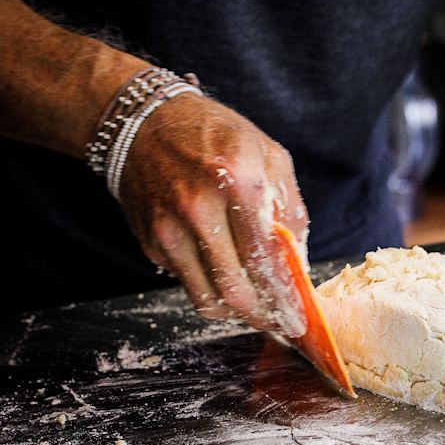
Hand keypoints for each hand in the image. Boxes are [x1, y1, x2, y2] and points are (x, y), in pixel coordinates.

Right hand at [119, 93, 308, 336]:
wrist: (145, 122)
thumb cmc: (217, 135)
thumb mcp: (269, 155)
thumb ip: (290, 210)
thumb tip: (299, 262)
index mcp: (239, 182)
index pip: (266, 260)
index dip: (285, 297)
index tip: (297, 317)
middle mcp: (199, 209)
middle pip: (234, 291)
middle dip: (262, 316)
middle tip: (279, 323)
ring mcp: (168, 229)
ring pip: (206, 299)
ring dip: (235, 310)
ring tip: (254, 303)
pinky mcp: (150, 243)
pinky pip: (187, 281)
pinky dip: (209, 284)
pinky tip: (221, 266)